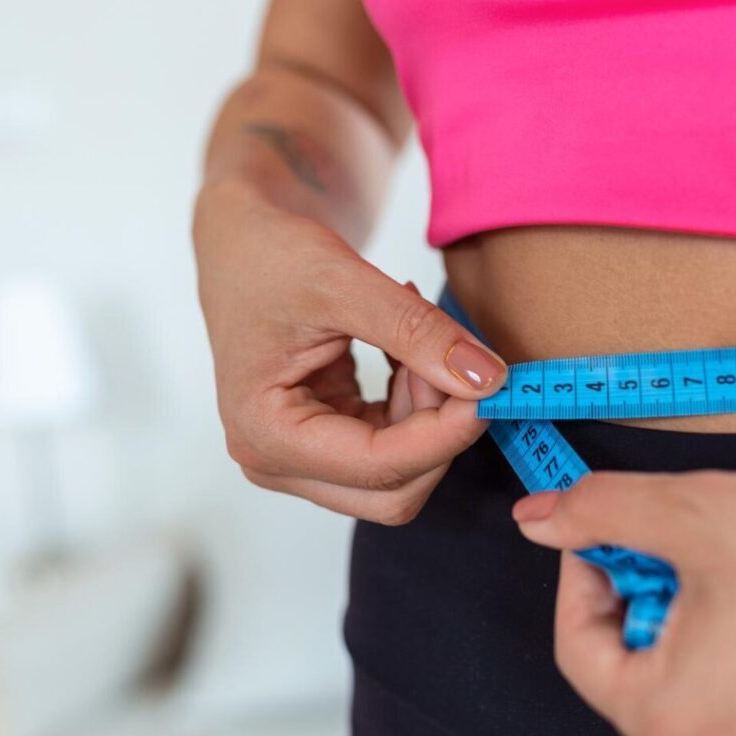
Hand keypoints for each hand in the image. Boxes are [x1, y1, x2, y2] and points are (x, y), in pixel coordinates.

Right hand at [194, 178, 505, 523]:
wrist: (243, 245)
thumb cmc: (269, 256)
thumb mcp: (344, 281)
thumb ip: (416, 332)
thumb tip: (488, 380)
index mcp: (264, 432)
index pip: (378, 467)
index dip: (446, 434)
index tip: (492, 388)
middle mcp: (276, 461)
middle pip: (392, 490)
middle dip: (438, 432)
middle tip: (455, 360)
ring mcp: (299, 459)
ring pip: (400, 473)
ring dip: (430, 415)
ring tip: (421, 342)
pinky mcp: (325, 445)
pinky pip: (393, 449)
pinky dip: (417, 407)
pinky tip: (409, 357)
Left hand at [512, 463, 735, 735]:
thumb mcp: (699, 512)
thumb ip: (601, 514)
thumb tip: (540, 517)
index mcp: (667, 725)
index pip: (580, 651)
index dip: (584, 574)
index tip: (609, 530)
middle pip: (646, 677)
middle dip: (653, 604)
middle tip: (693, 542)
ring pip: (712, 697)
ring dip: (713, 634)